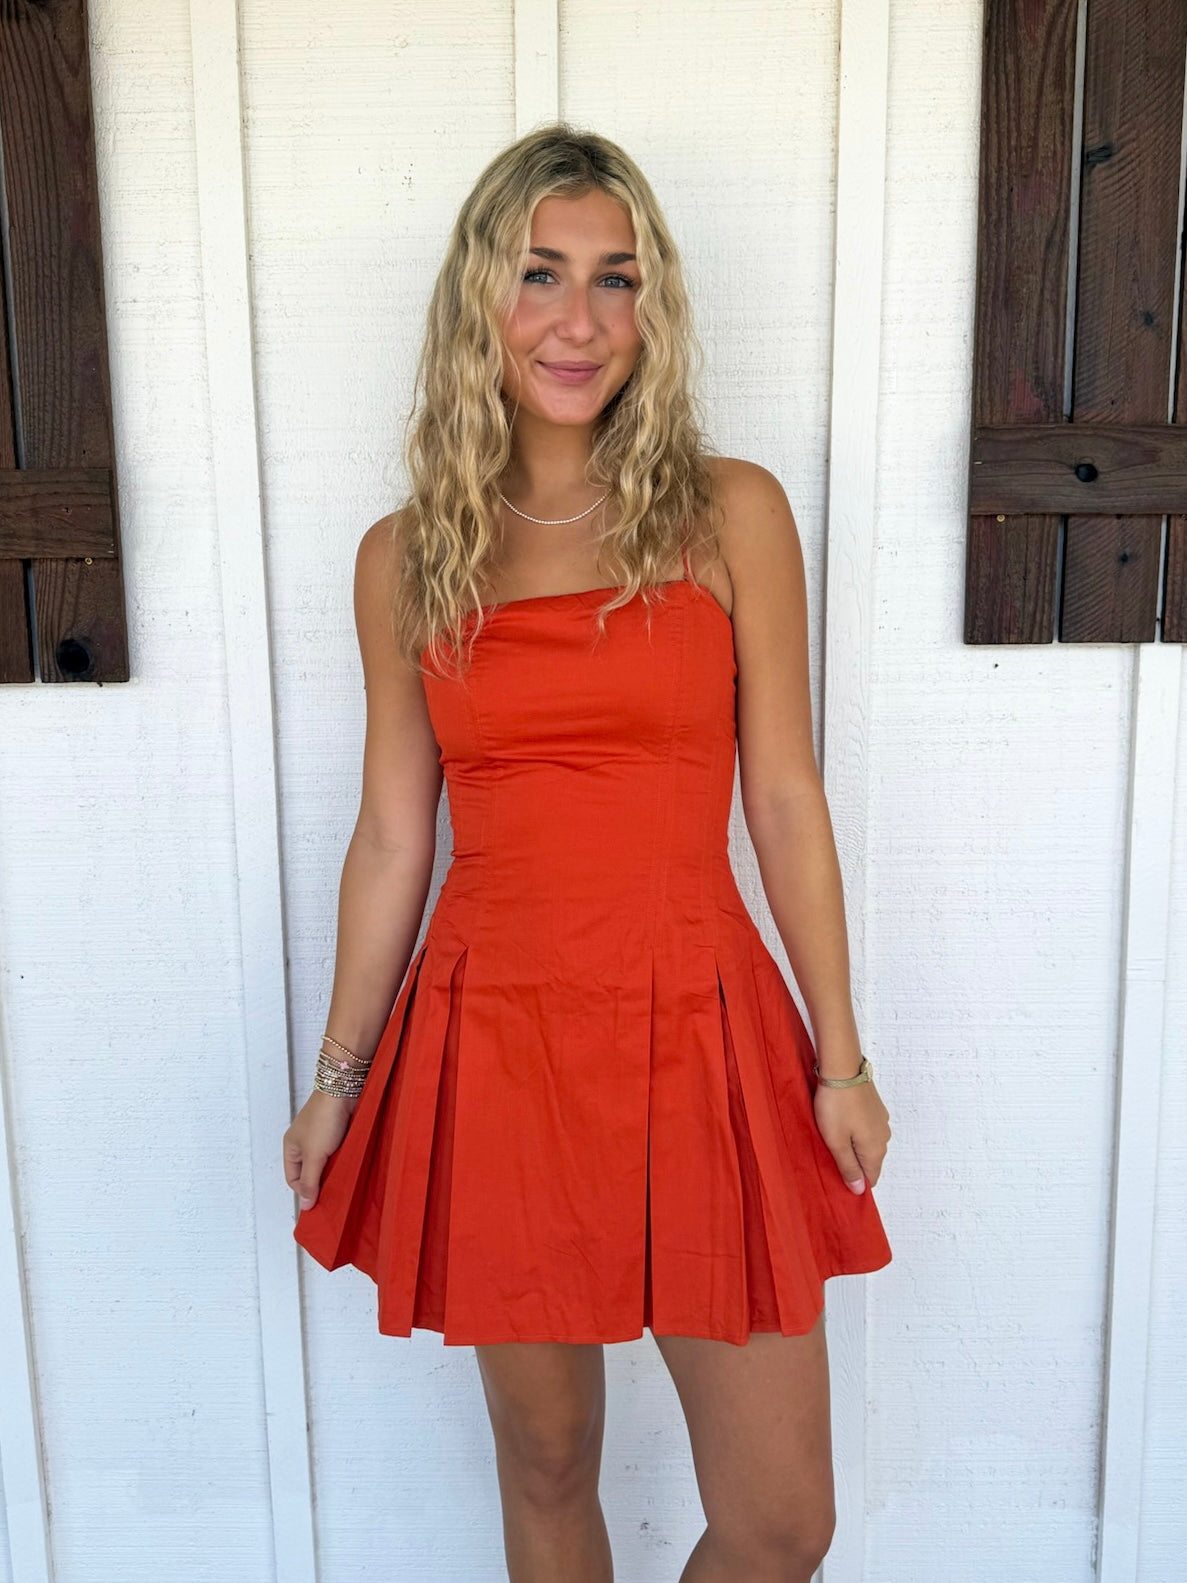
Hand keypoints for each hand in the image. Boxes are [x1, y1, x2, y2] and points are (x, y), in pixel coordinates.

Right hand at [283, 1090, 356, 1210]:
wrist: (343, 1092)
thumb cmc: (323, 1119)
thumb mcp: (314, 1155)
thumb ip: (310, 1181)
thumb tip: (305, 1205)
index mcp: (290, 1147)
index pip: (293, 1179)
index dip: (305, 1191)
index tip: (319, 1200)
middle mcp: (303, 1143)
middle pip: (309, 1171)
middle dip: (319, 1181)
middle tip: (333, 1192)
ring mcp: (320, 1137)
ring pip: (324, 1163)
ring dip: (332, 1170)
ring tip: (342, 1178)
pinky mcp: (336, 1133)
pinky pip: (336, 1153)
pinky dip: (341, 1160)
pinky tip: (349, 1164)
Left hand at [812, 1076, 890, 1192]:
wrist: (843, 1068)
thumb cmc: (836, 1105)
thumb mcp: (837, 1142)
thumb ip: (848, 1167)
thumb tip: (859, 1191)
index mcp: (876, 1150)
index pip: (871, 1179)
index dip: (855, 1183)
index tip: (837, 1177)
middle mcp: (883, 1137)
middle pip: (869, 1162)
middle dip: (852, 1164)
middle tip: (829, 1155)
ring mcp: (881, 1121)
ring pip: (867, 1144)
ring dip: (852, 1146)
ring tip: (832, 1137)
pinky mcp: (875, 1108)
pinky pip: (866, 1129)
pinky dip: (855, 1131)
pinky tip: (840, 1123)